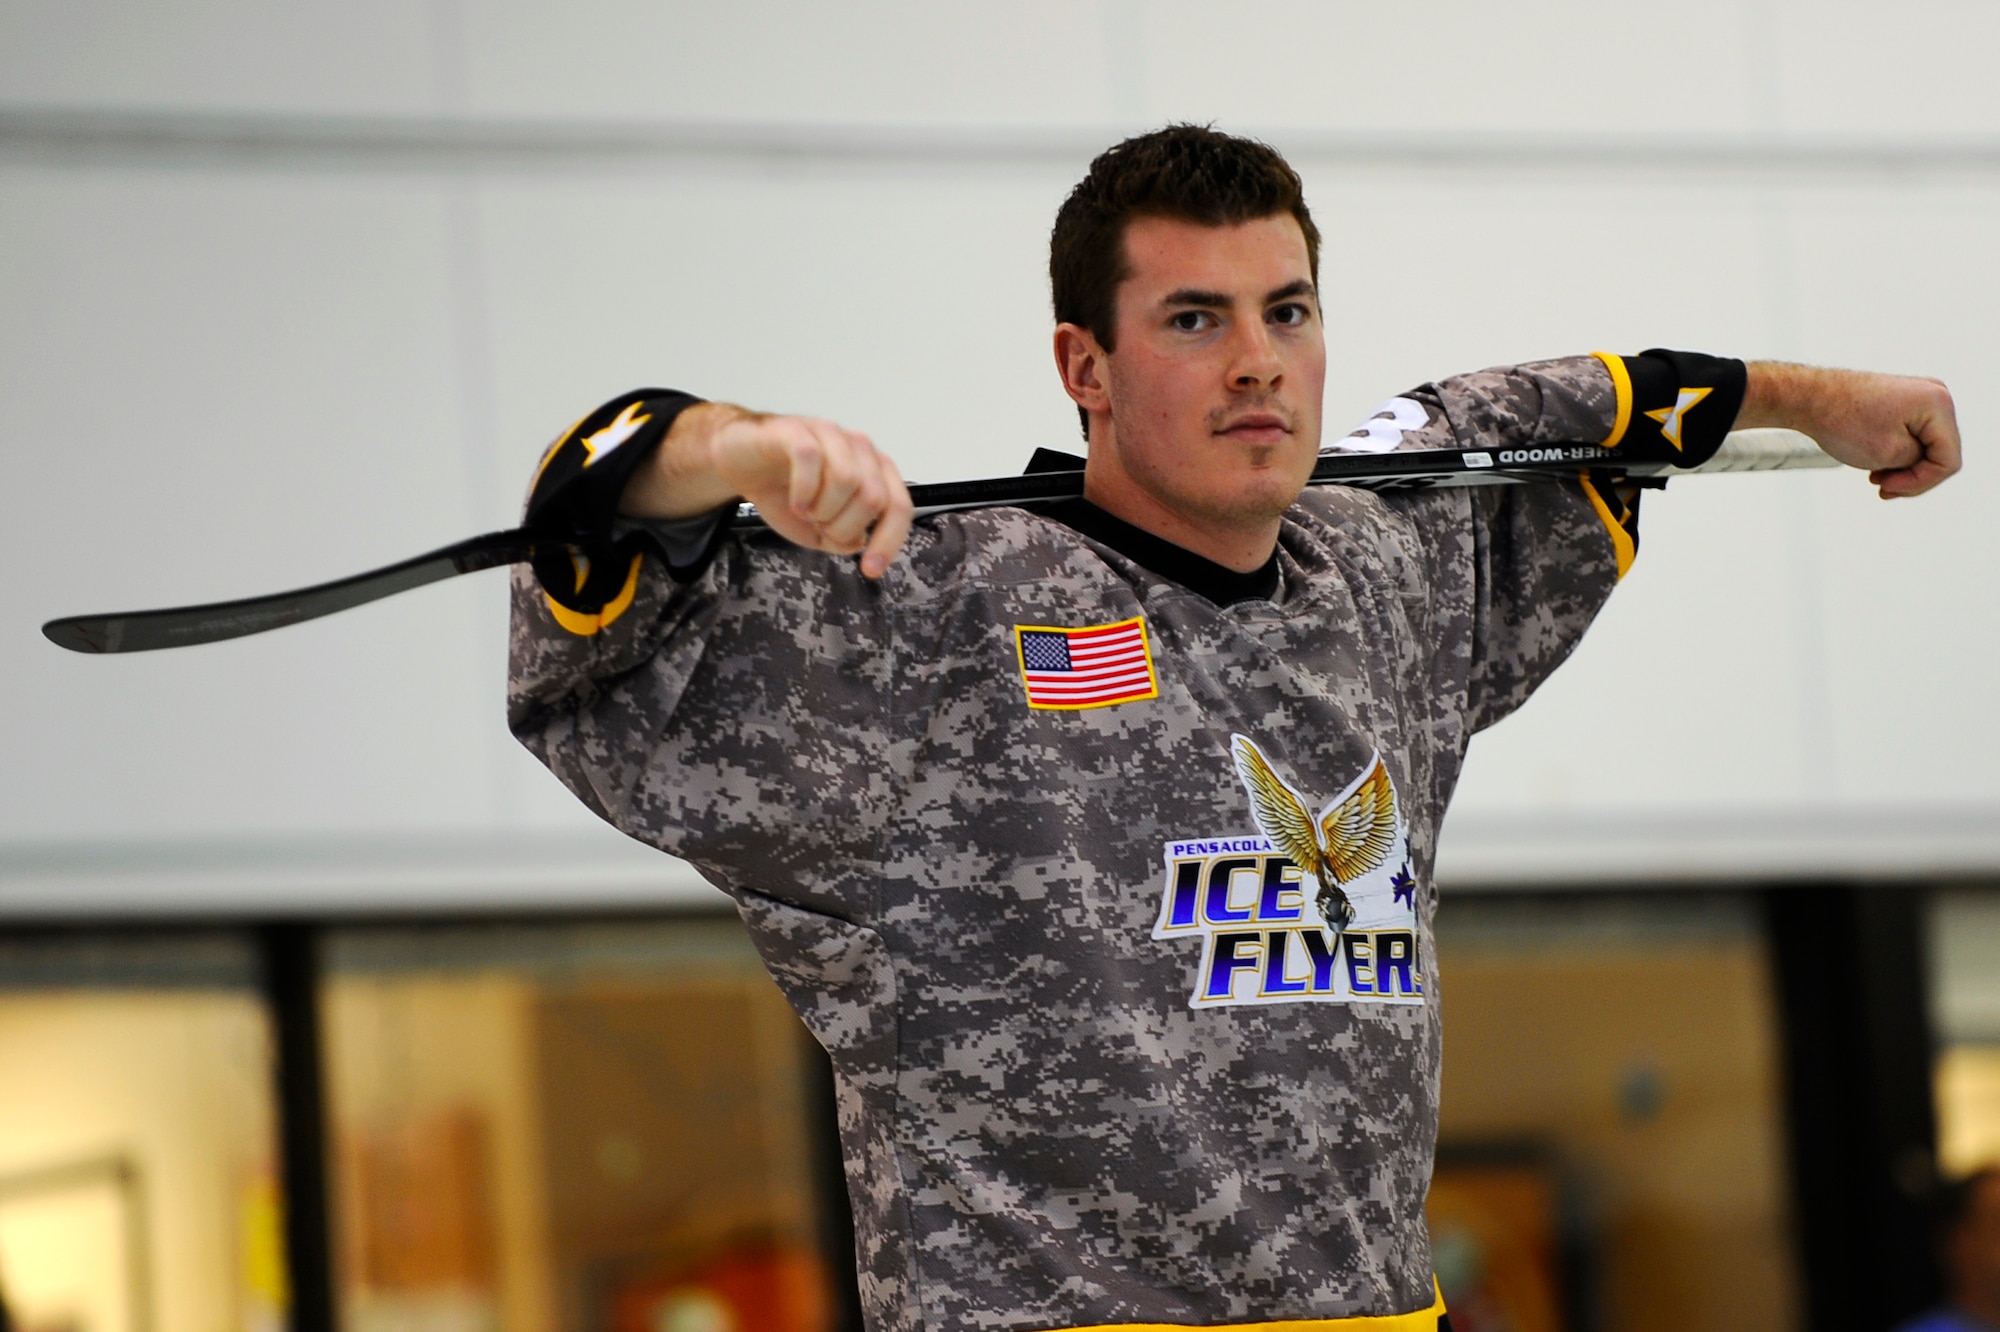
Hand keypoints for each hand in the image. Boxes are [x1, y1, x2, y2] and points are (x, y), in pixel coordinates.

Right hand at [621, 402, 913, 578]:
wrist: (740, 462)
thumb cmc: (785, 491)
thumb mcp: (818, 531)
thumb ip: (844, 539)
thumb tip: (860, 541)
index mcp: (874, 472)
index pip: (899, 508)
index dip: (888, 542)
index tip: (869, 570)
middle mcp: (859, 448)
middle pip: (873, 498)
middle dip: (843, 526)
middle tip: (818, 525)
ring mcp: (830, 434)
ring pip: (847, 480)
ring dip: (822, 509)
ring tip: (804, 510)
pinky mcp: (797, 430)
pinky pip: (811, 459)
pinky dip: (803, 490)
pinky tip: (795, 500)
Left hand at [1739, 362, 1960, 498]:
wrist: (1809, 397)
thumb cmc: (1842, 421)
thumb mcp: (1889, 454)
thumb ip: (1920, 462)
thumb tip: (1926, 459)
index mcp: (1938, 404)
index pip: (1948, 461)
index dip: (1920, 482)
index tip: (1885, 487)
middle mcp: (1937, 396)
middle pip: (1940, 454)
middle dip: (1911, 476)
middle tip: (1881, 487)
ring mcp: (1922, 398)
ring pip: (1926, 449)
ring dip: (1903, 468)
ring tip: (1875, 476)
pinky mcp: (1906, 403)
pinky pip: (1914, 438)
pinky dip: (1896, 455)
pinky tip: (1875, 466)